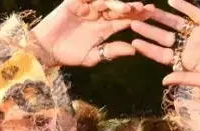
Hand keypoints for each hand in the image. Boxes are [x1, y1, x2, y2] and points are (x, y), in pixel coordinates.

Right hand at [31, 0, 154, 66]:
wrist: (48, 49)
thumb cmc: (70, 55)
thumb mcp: (94, 56)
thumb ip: (112, 51)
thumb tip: (134, 50)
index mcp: (106, 28)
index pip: (125, 20)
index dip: (138, 16)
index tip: (151, 14)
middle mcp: (99, 15)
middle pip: (119, 8)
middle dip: (133, 8)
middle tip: (148, 9)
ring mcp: (88, 6)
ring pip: (106, 1)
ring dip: (117, 4)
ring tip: (127, 9)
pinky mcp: (75, 1)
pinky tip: (108, 0)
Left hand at [130, 0, 199, 89]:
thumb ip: (185, 79)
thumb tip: (164, 80)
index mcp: (186, 63)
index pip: (162, 55)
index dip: (148, 49)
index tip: (134, 42)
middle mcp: (189, 48)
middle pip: (164, 37)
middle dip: (149, 30)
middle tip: (132, 21)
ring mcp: (199, 34)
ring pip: (175, 24)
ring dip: (161, 17)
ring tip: (147, 8)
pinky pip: (194, 13)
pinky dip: (183, 6)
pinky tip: (172, 0)